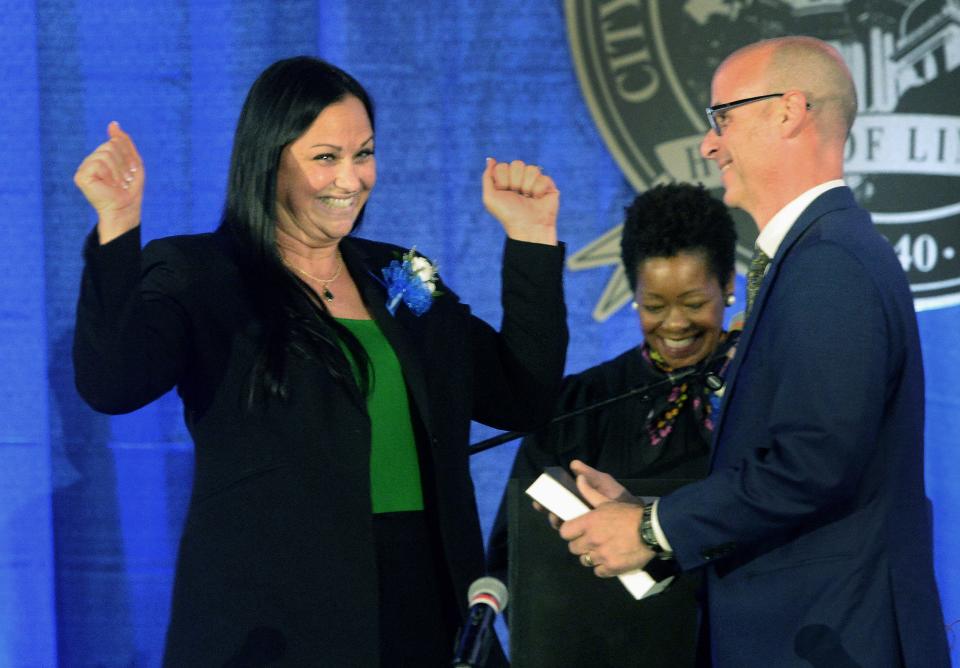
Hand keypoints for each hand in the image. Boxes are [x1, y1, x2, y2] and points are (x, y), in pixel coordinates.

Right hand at [73, 121, 144, 243]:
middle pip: (110, 146)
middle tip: (124, 180)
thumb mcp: (132, 161)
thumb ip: (123, 142)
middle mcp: (91, 160)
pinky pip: (98, 164)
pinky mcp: (80, 177)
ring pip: (105, 154)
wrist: (126, 208)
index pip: (115, 141)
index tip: (130, 172)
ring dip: (118, 171)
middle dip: (124, 164)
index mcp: (102, 156)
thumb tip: (113, 123)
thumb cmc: (130, 188)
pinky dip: (109, 175)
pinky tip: (109, 186)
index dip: (128, 156)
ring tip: (118, 184)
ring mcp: (84, 168)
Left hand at [482, 158, 558, 244]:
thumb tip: (491, 159)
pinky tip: (538, 199)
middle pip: (517, 164)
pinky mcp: (548, 184)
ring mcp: (535, 180)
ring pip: (531, 168)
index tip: (504, 193)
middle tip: (517, 196)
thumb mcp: (489, 197)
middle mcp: (520, 178)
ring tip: (528, 198)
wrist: (527, 227)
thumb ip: (487, 177)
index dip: (502, 180)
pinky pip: (543, 177)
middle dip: (515, 182)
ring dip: (527, 186)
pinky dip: (538, 190)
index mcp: (506, 180)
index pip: (503, 166)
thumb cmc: (508, 214)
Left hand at [558, 463, 653, 576]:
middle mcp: (591, 540)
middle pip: (573, 549)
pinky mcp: (612, 568)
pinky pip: (598, 571)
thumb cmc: (629, 513)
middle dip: (580, 545)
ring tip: (602, 551)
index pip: (564, 532)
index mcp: (588, 523)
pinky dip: (603, 568)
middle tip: (592, 541)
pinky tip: (610, 561)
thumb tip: (578, 478)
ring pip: (585, 561)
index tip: (576, 532)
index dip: (569, 532)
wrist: (652, 530)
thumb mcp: (608, 501)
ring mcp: (601, 555)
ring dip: (592, 557)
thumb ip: (590, 492)